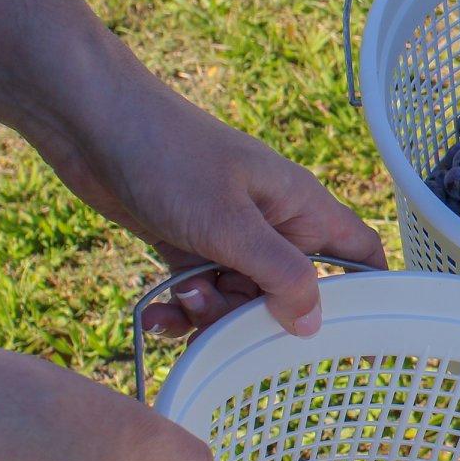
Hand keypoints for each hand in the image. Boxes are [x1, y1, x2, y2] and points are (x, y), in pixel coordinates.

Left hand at [35, 78, 386, 338]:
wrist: (91, 122)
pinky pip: (199, 294)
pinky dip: (180, 311)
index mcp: (301, 207)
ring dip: (211, 314)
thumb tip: (313, 324)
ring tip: (181, 299)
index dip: (369, 293)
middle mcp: (272, 223)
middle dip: (258, 316)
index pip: (359, 252)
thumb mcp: (230, 225)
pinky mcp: (188, 244)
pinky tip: (158, 316)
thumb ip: (280, 275)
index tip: (356, 338)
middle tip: (224, 313)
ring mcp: (229, 234)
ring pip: (240, 299)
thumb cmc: (170, 158)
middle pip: (291, 292)